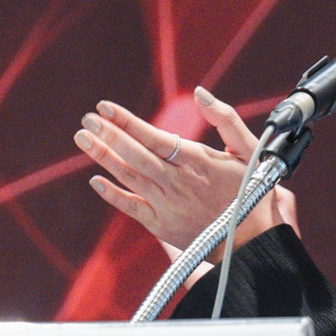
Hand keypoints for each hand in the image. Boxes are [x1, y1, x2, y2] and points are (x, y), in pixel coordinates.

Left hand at [77, 86, 296, 253]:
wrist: (253, 241)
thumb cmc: (252, 190)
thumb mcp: (249, 149)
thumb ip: (225, 118)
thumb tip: (200, 94)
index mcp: (196, 161)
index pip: (153, 137)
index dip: (127, 121)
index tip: (105, 107)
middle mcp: (177, 182)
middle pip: (135, 155)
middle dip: (108, 135)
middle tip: (86, 119)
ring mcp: (167, 205)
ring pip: (129, 177)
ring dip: (103, 157)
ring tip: (82, 138)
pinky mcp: (162, 226)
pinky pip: (132, 208)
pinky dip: (113, 195)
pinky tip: (95, 181)